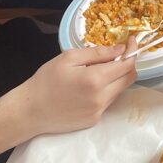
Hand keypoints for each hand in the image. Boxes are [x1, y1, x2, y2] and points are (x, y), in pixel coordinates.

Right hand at [12, 46, 136, 136]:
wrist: (30, 110)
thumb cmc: (47, 80)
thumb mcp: (69, 58)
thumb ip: (98, 53)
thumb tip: (120, 48)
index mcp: (95, 79)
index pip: (127, 65)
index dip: (132, 51)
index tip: (131, 42)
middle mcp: (101, 98)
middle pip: (129, 79)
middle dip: (127, 64)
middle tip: (116, 55)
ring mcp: (98, 111)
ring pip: (119, 90)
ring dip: (116, 78)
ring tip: (98, 71)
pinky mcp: (94, 120)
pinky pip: (108, 101)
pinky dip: (106, 91)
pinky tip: (89, 87)